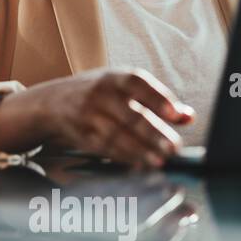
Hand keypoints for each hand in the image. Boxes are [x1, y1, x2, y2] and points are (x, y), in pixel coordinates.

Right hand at [0, 68, 193, 168]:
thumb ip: (156, 100)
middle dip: (154, 134)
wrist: (52, 102)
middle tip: (173, 147)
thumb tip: (187, 116)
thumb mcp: (123, 87)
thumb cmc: (98, 93)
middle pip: (130, 115)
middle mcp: (99, 94)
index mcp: (114, 77)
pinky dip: (125, 158)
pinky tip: (141, 163)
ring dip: (141, 150)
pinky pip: (106, 148)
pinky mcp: (81, 135)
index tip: (176, 114)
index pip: (138, 84)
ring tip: (160, 160)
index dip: (158, 98)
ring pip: (118, 136)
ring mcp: (88, 115)